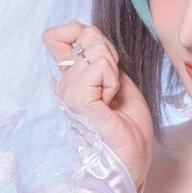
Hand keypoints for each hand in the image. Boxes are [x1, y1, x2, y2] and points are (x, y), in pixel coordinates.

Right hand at [43, 20, 154, 184]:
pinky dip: (113, 82)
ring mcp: (68, 93)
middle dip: (110, 54)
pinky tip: (110, 104)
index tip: (105, 62)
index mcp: (71, 79)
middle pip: (85, 35)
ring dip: (114, 72)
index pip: (58, 35)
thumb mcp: (118, 80)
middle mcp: (64, 84)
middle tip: (114, 88)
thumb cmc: (128, 127)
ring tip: (112, 100)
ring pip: (95, 50)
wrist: (132, 159)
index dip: (84, 34)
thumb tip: (88, 33)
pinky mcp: (78, 101)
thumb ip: (101, 59)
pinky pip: (99, 68)